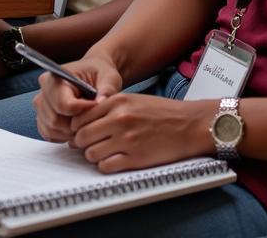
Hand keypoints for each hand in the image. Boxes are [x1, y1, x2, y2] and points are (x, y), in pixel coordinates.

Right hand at [33, 52, 121, 143]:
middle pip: (55, 120)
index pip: (63, 104)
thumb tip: (101, 102)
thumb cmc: (99, 73)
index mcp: (56, 77)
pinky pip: (49, 134)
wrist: (92, 74)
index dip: (82, 111)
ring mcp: (41, 104)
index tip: (96, 107)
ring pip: (51, 129)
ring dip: (70, 132)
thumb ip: (106, 89)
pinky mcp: (42, 117)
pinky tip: (76, 127)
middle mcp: (44, 90)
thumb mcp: (108, 77)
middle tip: (92, 119)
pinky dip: (63, 136)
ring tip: (85, 123)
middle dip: (76, 125)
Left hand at [67, 92, 214, 172]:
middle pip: (82, 135)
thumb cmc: (162, 112)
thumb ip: (109, 107)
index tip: (80, 132)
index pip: (81, 117)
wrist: (189, 124)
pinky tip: (113, 160)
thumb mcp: (132, 100)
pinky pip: (106, 166)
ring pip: (91, 153)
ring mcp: (126, 139)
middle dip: (81, 142)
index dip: (77, 127)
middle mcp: (119, 119)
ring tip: (102, 153)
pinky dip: (105, 165)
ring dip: (93, 155)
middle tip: (87, 145)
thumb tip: (86, 121)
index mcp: (116, 102)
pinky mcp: (135, 158)